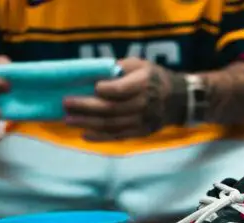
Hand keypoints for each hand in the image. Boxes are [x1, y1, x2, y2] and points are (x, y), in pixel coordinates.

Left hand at [63, 58, 185, 140]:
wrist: (177, 100)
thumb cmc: (152, 78)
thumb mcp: (140, 64)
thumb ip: (119, 68)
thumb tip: (92, 73)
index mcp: (144, 83)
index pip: (123, 89)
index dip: (107, 89)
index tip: (93, 86)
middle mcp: (144, 104)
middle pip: (113, 108)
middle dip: (87, 107)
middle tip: (66, 103)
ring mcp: (143, 121)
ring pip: (112, 124)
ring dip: (88, 123)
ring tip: (68, 120)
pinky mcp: (140, 132)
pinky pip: (118, 136)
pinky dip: (100, 137)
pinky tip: (84, 134)